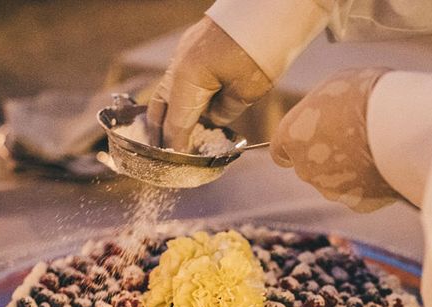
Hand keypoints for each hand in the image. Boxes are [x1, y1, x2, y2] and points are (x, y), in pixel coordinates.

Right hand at [146, 17, 272, 151]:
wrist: (270, 8)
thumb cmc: (261, 51)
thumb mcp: (245, 92)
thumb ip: (224, 112)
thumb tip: (212, 120)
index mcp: (187, 79)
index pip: (176, 124)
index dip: (176, 147)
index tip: (176, 164)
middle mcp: (178, 67)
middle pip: (161, 108)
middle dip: (162, 132)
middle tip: (164, 154)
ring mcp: (182, 54)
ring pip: (166, 93)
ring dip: (168, 115)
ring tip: (170, 137)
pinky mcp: (190, 48)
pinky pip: (177, 80)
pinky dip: (179, 98)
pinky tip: (188, 111)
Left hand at [270, 68, 398, 212]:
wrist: (398, 124)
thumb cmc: (365, 95)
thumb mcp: (335, 87)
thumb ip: (320, 111)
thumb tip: (324, 116)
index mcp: (291, 136)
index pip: (280, 151)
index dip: (295, 147)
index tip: (308, 141)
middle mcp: (304, 169)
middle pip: (310, 167)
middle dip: (327, 157)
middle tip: (354, 137)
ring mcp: (330, 190)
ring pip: (336, 183)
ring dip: (349, 171)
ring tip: (376, 147)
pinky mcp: (357, 203)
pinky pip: (361, 193)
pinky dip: (371, 184)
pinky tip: (387, 164)